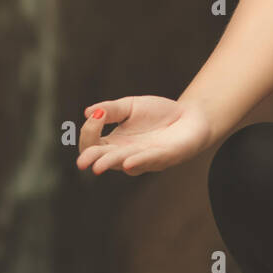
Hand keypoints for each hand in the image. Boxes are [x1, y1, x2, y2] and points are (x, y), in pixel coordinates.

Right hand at [76, 96, 212, 175]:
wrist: (189, 115)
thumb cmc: (158, 114)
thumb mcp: (130, 106)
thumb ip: (111, 109)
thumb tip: (88, 112)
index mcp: (114, 143)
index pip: (91, 145)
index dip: (89, 132)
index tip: (96, 115)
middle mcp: (125, 155)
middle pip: (102, 159)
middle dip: (92, 159)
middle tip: (83, 160)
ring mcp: (144, 159)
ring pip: (123, 164)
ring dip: (111, 163)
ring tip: (98, 166)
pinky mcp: (165, 157)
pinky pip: (150, 161)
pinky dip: (139, 161)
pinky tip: (129, 161)